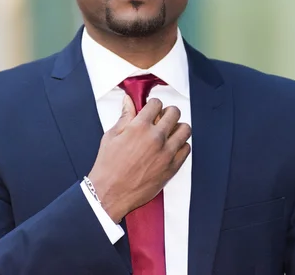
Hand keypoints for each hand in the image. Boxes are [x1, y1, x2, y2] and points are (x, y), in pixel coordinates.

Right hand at [87, 95, 190, 222]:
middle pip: (174, 113)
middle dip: (167, 113)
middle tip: (161, 119)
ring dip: (177, 128)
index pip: (156, 104)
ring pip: (185, 129)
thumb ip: (124, 117)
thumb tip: (129, 102)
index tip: (152, 110)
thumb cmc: (108, 167)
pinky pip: (186, 149)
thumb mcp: (111, 136)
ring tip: (169, 133)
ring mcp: (166, 153)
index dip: (153, 105)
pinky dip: (181, 145)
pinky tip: (171, 147)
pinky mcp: (172, 167)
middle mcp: (156, 138)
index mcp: (139, 127)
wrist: (110, 193)